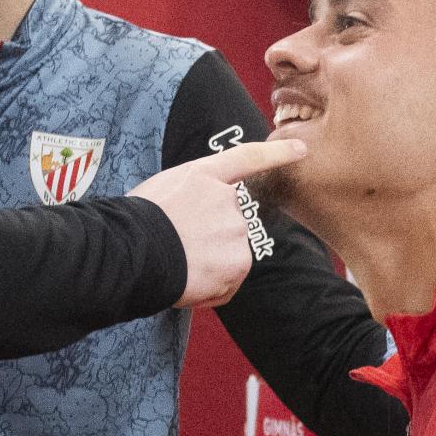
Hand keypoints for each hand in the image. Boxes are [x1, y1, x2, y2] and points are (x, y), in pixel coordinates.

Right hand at [127, 139, 306, 308]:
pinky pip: (228, 281)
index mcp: (205, 176)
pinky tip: (188, 280)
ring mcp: (235, 232)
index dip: (277, 153)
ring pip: (230, 252)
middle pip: (230, 220)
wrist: (134, 249)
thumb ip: (191, 195)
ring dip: (210, 262)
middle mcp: (227, 200)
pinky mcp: (237, 264)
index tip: (301, 149)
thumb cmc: (136, 220)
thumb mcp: (162, 189)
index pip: (248, 158)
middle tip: (179, 245)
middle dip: (211, 236)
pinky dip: (212, 286)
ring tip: (179, 262)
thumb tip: (196, 215)